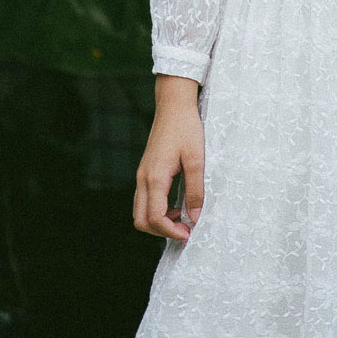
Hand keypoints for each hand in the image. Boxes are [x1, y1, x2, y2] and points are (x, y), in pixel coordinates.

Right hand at [133, 75, 204, 241]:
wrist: (173, 104)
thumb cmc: (186, 127)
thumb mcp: (196, 159)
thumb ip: (196, 190)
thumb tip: (196, 217)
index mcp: (155, 177)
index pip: (155, 218)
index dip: (171, 231)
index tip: (189, 233)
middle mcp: (143, 178)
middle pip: (141, 220)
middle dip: (161, 231)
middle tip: (185, 229)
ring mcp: (142, 174)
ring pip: (140, 211)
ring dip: (158, 221)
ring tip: (183, 217)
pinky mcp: (145, 170)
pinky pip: (144, 199)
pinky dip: (157, 209)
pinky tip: (177, 204)